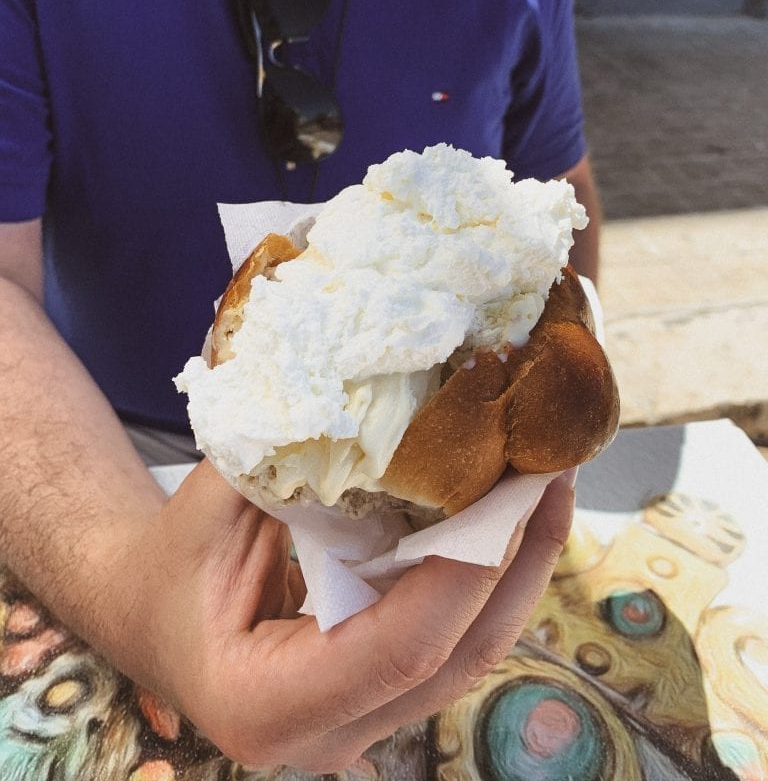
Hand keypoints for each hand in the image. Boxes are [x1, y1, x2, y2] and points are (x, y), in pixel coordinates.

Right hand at [112, 460, 572, 772]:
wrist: (146, 608)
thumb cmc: (170, 558)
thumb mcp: (217, 504)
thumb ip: (295, 467)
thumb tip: (389, 412)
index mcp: (266, 706)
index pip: (399, 649)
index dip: (464, 570)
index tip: (510, 488)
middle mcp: (323, 738)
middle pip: (454, 660)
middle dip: (515, 563)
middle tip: (552, 470)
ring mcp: (358, 726)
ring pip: (468, 657)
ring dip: (516, 569)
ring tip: (547, 484)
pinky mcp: (379, 697)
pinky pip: (452, 642)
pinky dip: (485, 579)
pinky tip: (508, 519)